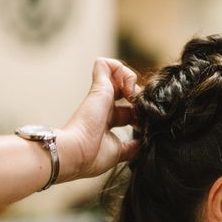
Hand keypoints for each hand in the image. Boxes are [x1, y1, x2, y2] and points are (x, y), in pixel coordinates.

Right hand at [59, 57, 139, 180]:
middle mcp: (104, 106)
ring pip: (117, 72)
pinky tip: (128, 90)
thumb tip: (140, 143)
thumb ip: (130, 147)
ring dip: (132, 80)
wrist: (77, 153)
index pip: (128, 109)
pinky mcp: (98, 86)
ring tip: (133, 97)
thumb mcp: (118, 152)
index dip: (141, 113)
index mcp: (107, 122)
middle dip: (140, 96)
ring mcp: (100, 95)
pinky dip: (122, 71)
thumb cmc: (93, 156)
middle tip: (143, 109)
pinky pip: (106, 64)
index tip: (144, 124)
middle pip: (126, 90)